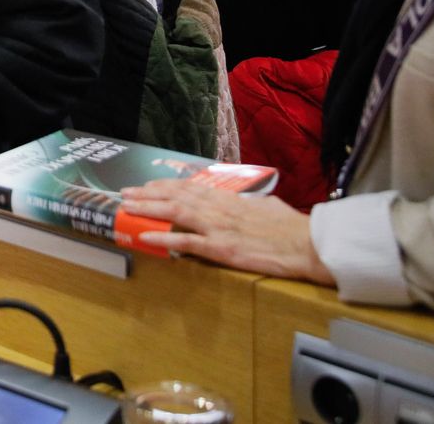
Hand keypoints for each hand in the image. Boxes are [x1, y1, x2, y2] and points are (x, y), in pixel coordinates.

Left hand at [119, 179, 333, 283]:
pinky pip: (186, 242)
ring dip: (148, 209)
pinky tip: (145, 236)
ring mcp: (218, 228)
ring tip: (127, 208)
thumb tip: (243, 203)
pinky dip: (163, 238)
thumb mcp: (266, 207)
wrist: (308, 245)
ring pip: (175, 213)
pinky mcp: (221, 249)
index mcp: (229, 199)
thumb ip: (248, 204)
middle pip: (175, 196)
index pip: (189, 187)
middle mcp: (218, 209)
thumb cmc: (292, 227)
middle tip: (124, 193)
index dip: (165, 186)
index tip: (147, 185)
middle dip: (147, 194)